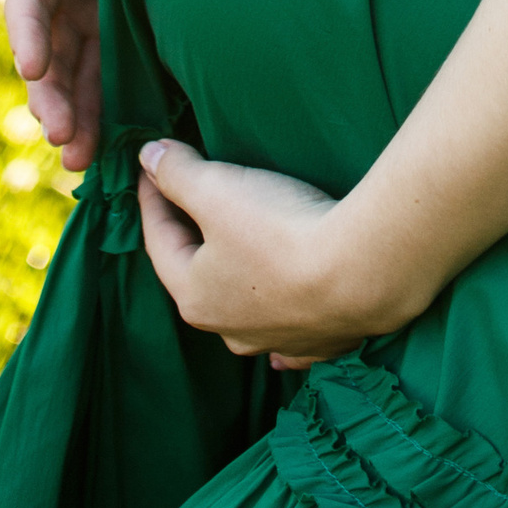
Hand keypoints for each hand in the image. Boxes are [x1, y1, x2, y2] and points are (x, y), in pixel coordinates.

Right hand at [5, 0, 110, 171]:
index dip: (26, 32)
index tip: (30, 66)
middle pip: (48, 50)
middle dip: (49, 94)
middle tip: (59, 134)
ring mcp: (99, 12)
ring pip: (78, 74)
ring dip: (74, 115)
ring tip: (79, 159)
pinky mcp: (131, 29)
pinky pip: (116, 74)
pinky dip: (110, 109)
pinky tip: (115, 144)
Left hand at [137, 137, 405, 367]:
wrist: (360, 273)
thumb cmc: (279, 231)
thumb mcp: (219, 191)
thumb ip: (178, 173)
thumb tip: (148, 157)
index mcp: (195, 296)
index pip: (160, 240)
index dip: (153, 198)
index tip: (151, 166)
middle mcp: (229, 329)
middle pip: (200, 279)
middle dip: (193, 243)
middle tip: (192, 207)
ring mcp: (276, 341)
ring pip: (243, 316)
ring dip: (235, 292)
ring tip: (234, 275)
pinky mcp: (321, 341)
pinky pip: (291, 343)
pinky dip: (282, 337)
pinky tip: (281, 350)